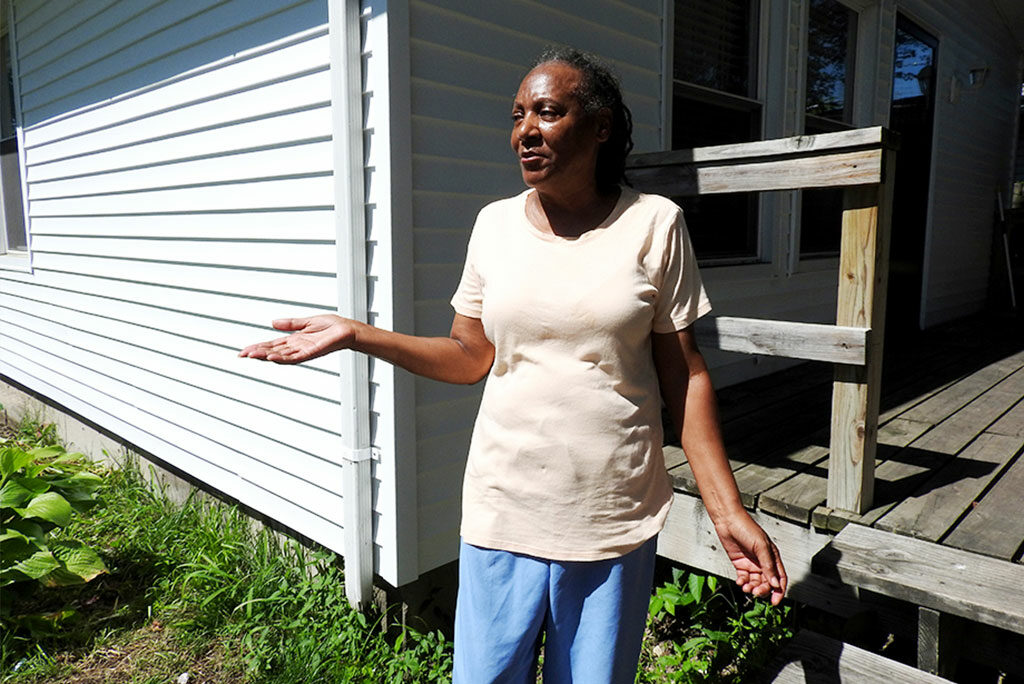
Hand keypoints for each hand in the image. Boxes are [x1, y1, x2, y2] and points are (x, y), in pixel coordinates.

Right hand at [238, 315, 355, 363]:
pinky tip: (270, 357)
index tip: (244, 350)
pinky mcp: (312, 353)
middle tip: (242, 355)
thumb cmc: (332, 326)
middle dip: (257, 353)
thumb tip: (273, 322)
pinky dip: (282, 358)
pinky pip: (294, 357)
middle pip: (273, 351)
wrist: (348, 329)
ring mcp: (304, 351)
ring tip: (252, 356)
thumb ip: (291, 324)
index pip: (273, 345)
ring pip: (280, 356)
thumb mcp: (307, 322)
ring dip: (265, 356)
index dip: (258, 347)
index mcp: (295, 340)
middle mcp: (297, 347)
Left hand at [714, 512, 786, 605]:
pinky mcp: (740, 564)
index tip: (775, 602)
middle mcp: (763, 562)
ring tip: (746, 587)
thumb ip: (768, 565)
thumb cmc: (746, 528)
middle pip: (767, 583)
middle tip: (756, 592)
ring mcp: (751, 564)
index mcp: (773, 557)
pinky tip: (740, 582)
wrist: (728, 521)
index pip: (780, 578)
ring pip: (755, 582)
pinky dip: (743, 583)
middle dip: (763, 590)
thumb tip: (775, 584)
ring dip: (752, 588)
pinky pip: (744, 578)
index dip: (779, 591)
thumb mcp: (760, 546)